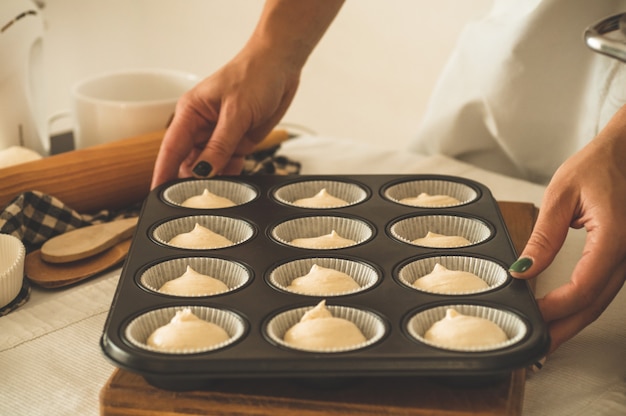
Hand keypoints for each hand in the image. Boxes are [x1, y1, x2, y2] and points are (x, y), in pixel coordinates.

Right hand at [150, 47, 300, 187]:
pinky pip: (229, 165)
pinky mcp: (237, 142)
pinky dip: (232, 175)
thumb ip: (220, 145)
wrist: (281, 66)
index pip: (171, 148)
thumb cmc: (254, 75)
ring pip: (210, 167)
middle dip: (192, 181)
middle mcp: (201, 126)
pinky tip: (235, 184)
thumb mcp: (236, 113)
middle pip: (189, 162)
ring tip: (219, 195)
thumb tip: (203, 172)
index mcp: (191, 113)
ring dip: (215, 180)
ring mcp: (220, 136)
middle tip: (197, 202)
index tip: (157, 194)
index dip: (163, 173)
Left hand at [510, 106, 625, 353]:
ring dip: (574, 322)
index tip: (532, 314)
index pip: (585, 284)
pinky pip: (604, 287)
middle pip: (596, 303)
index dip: (557, 306)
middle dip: (565, 328)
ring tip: (547, 340)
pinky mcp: (623, 254)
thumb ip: (543, 237)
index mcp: (615, 235)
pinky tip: (565, 314)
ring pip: (602, 300)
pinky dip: (583, 305)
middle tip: (539, 350)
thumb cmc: (599, 164)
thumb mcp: (561, 195)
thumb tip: (522, 270)